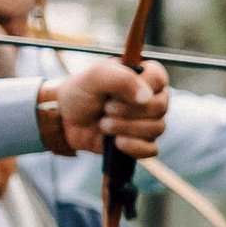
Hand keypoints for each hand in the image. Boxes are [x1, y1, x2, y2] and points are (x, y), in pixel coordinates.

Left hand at [47, 59, 169, 157]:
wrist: (65, 118)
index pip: (159, 78)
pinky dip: (133, 147)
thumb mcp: (94, 76)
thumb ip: (120, 78)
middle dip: (128, 111)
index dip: (139, 87)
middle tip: (106, 109)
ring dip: (126, 127)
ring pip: (157, 128)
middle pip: (160, 107)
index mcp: (144, 76)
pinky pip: (151, 149)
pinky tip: (116, 142)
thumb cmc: (80, 93)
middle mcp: (151, 98)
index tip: (115, 92)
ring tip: (104, 124)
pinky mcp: (141, 141)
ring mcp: (148, 121)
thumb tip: (146, 97)